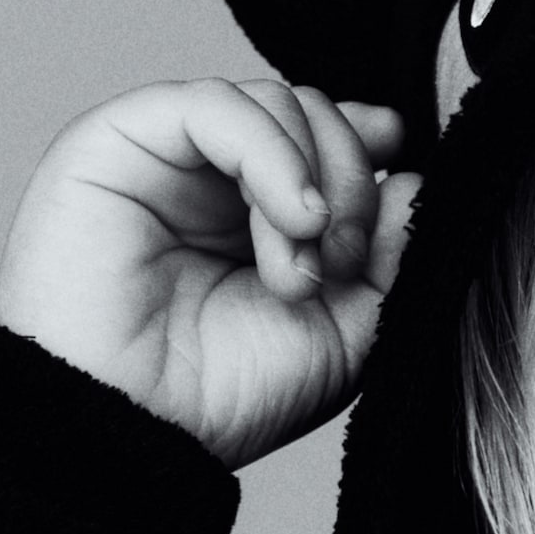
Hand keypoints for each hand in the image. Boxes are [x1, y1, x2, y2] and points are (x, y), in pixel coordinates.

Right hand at [0, 79, 419, 469]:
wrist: (138, 431)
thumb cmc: (226, 397)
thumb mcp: (347, 332)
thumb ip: (389, 258)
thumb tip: (412, 180)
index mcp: (263, 218)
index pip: (329, 139)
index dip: (370, 149)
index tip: (401, 187)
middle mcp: (217, 181)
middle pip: (314, 116)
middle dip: (349, 186)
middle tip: (338, 266)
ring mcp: (171, 157)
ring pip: (274, 102)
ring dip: (313, 182)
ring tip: (300, 273)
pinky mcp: (122, 140)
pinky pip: (216, 104)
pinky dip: (272, 153)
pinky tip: (292, 219)